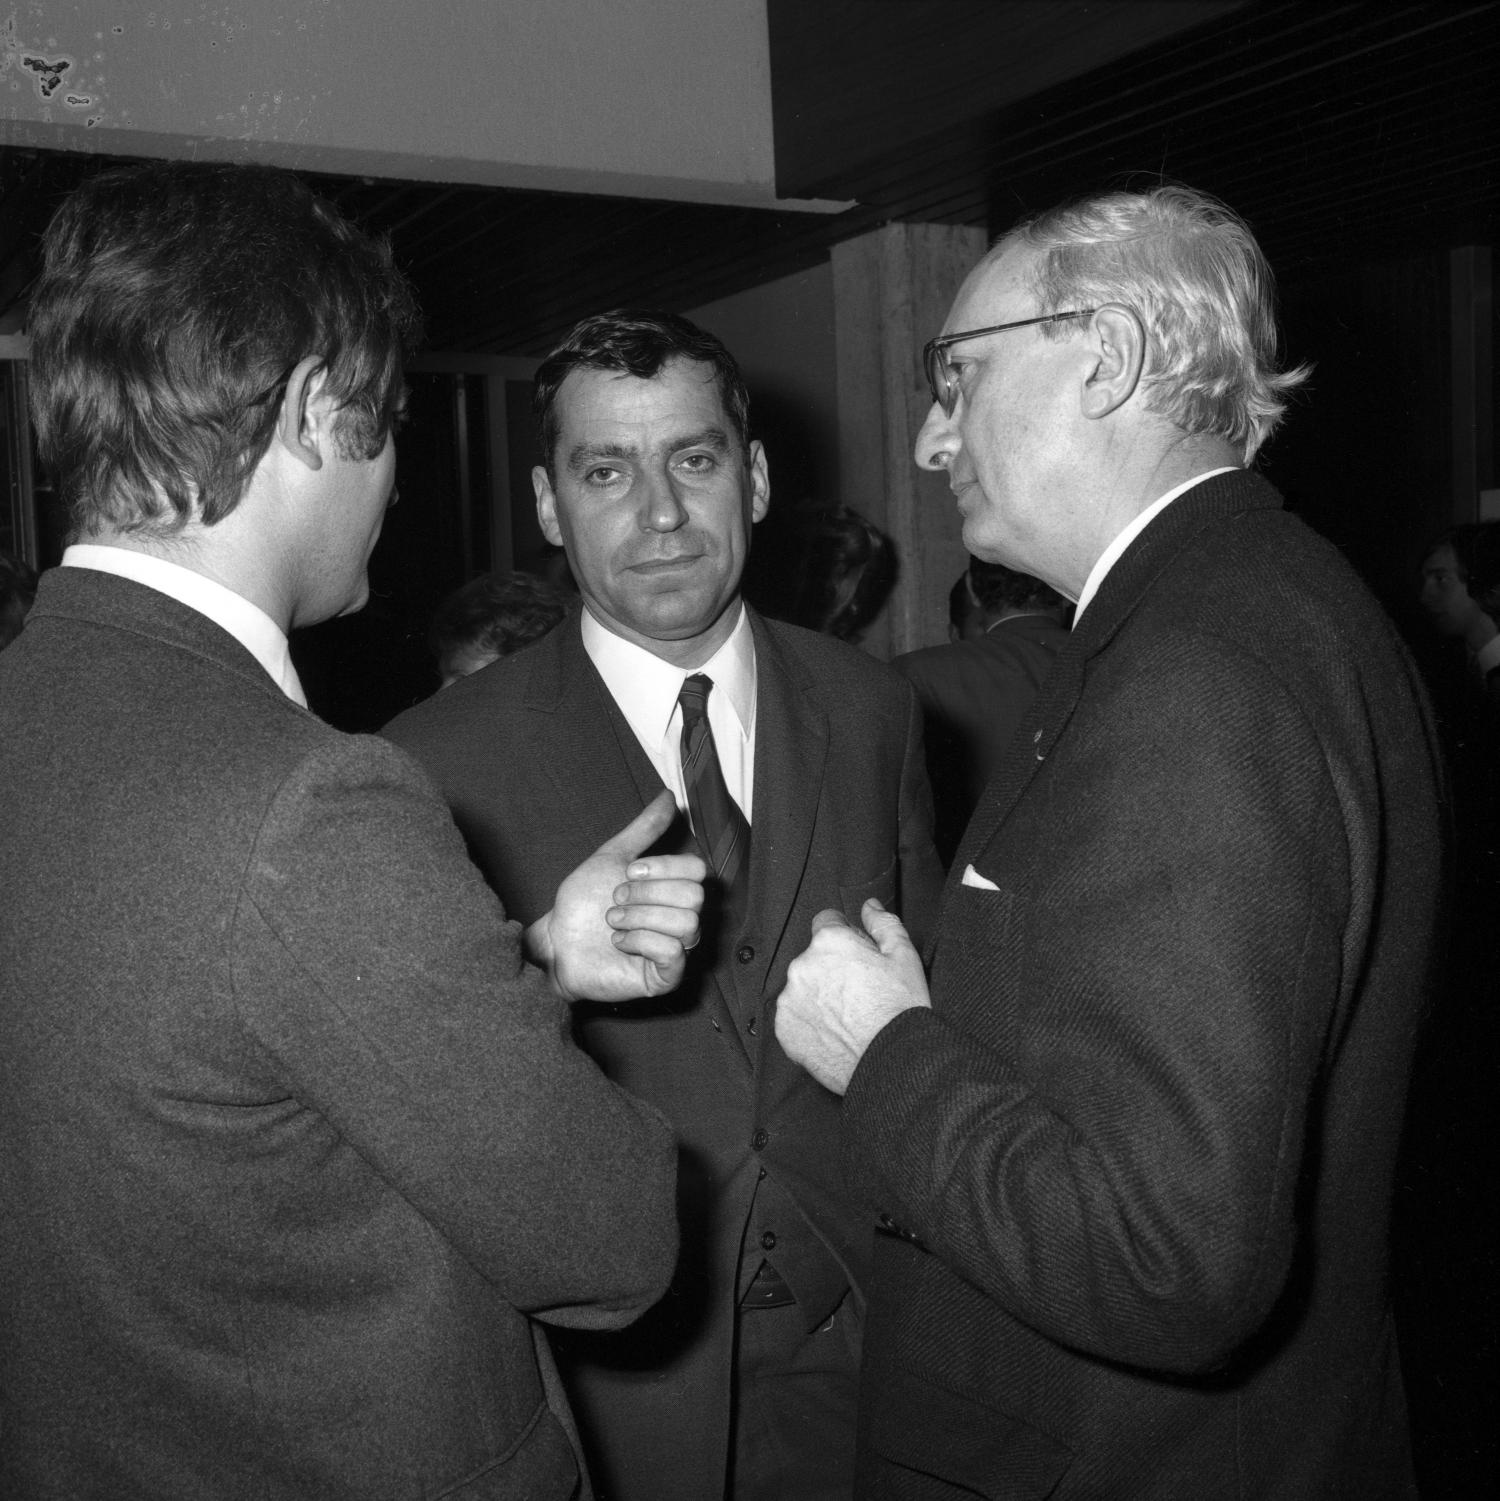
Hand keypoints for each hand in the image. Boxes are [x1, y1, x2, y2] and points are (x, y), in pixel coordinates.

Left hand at [528, 790, 705, 1001]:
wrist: (556, 941)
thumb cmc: (583, 902)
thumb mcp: (612, 857)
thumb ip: (644, 829)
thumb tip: (669, 796)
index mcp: (675, 889)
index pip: (696, 869)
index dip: (661, 868)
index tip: (626, 873)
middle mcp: (682, 918)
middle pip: (693, 896)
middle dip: (645, 895)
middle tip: (615, 900)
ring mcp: (677, 950)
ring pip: (686, 924)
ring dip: (639, 918)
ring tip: (612, 922)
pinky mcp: (665, 977)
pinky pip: (673, 953)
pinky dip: (640, 941)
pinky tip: (618, 943)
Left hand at [774, 898, 929, 1094]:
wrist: (893, 1062)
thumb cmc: (900, 1010)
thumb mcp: (904, 956)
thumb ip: (883, 924)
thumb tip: (869, 906)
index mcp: (828, 942)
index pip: (827, 921)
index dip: (846, 936)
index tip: (857, 956)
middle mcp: (801, 966)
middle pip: (814, 956)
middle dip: (832, 967)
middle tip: (860, 991)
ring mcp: (789, 999)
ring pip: (803, 987)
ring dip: (819, 995)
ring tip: (848, 1015)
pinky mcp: (784, 1029)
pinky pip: (794, 1017)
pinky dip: (809, 1022)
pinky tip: (834, 1032)